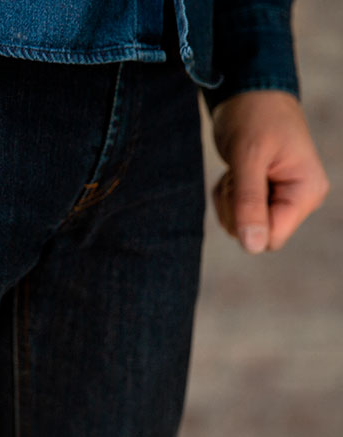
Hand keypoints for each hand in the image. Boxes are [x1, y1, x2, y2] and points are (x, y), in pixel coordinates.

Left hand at [210, 90, 329, 252]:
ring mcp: (280, 199)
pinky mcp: (263, 197)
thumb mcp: (248, 158)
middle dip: (235, 209)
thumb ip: (249, 203)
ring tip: (238, 169)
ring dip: (228, 200)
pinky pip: (234, 215)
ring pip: (240, 227)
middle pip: (254, 235)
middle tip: (238, 175)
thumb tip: (253, 247)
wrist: (248, 93)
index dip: (247, 222)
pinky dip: (226, 196)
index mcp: (306, 192)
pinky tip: (235, 172)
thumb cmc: (253, 116)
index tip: (241, 187)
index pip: (271, 238)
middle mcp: (298, 200)